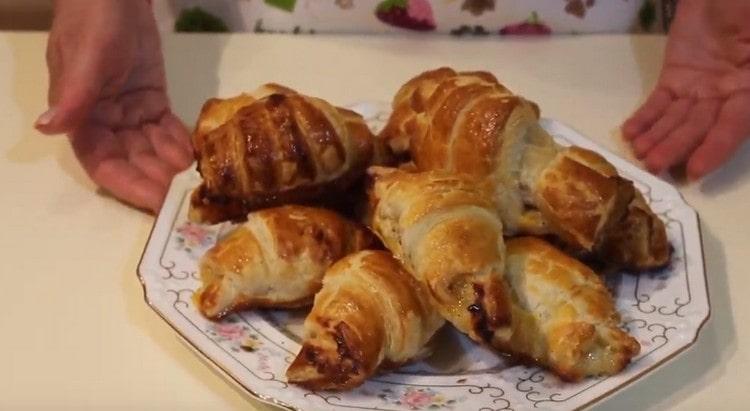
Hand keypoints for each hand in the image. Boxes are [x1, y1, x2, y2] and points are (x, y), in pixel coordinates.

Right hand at [36, 0, 192, 212]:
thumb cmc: (94, 22)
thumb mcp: (86, 59)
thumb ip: (74, 96)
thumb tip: (49, 128)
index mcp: (81, 118)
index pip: (103, 163)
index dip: (129, 185)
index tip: (156, 202)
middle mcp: (105, 122)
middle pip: (133, 161)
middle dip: (159, 181)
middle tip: (189, 197)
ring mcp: (130, 112)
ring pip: (152, 149)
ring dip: (174, 166)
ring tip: (200, 181)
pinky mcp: (152, 101)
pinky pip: (167, 130)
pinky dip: (181, 143)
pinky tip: (200, 157)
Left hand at [622, 0, 749, 179]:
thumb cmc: (744, 10)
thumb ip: (749, 68)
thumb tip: (742, 90)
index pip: (735, 126)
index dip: (716, 148)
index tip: (696, 169)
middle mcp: (728, 95)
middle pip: (700, 127)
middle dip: (676, 147)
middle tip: (653, 165)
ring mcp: (700, 88)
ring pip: (676, 119)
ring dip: (657, 138)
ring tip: (639, 153)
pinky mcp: (676, 79)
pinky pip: (659, 103)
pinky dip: (644, 119)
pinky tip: (630, 133)